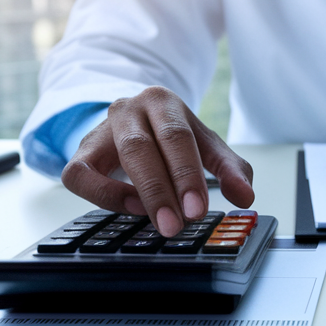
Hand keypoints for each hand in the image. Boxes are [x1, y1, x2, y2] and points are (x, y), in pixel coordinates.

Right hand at [61, 86, 254, 236]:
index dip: (187, 175)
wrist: (133, 124)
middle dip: (162, 190)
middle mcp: (129, 110)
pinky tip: (130, 208)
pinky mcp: (81, 154)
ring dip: (137, 194)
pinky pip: (80, 176)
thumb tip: (245, 196)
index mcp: (163, 102)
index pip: (177, 136)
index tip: (198, 209)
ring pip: (113, 159)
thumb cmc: (170, 137)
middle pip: (143, 148)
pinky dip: (104, 195)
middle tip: (177, 223)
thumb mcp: (205, 146)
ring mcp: (101, 130)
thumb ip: (230, 169)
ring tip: (160, 221)